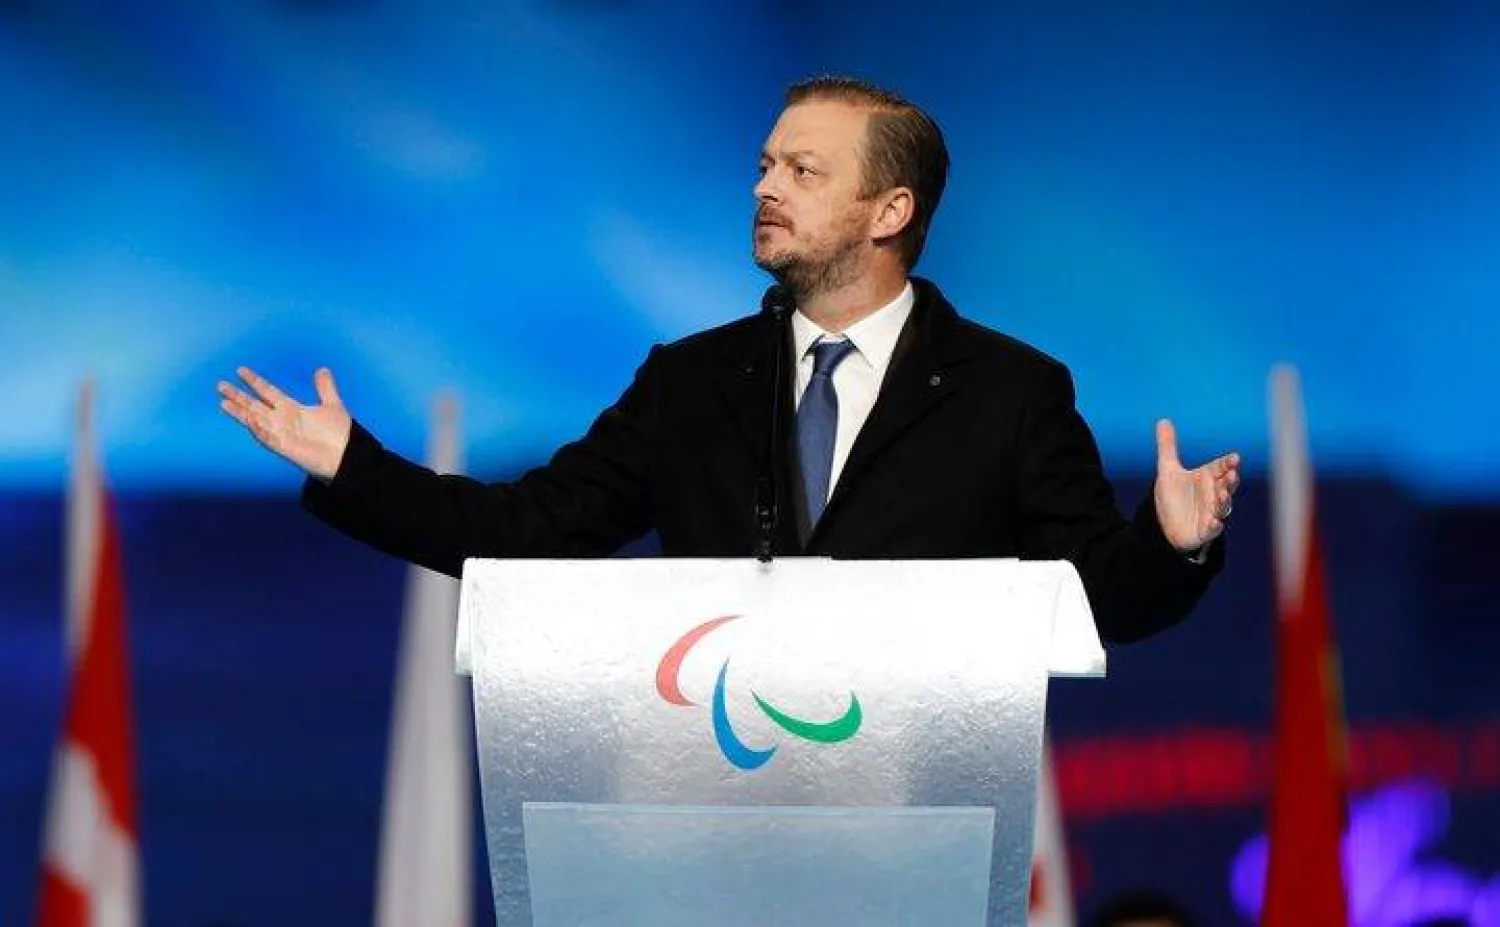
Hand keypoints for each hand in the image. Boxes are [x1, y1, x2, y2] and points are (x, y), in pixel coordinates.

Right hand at [218, 367, 351, 480]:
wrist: (347, 457)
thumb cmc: (339, 435)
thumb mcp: (332, 405)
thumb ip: (325, 387)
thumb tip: (322, 369)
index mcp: (292, 409)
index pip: (268, 392)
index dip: (255, 382)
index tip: (241, 370)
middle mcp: (283, 420)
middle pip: (255, 405)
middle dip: (239, 396)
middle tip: (221, 385)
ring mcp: (282, 434)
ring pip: (255, 420)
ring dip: (240, 412)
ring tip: (223, 402)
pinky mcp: (285, 447)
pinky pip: (268, 438)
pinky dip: (259, 430)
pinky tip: (250, 421)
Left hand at [1153, 419, 1240, 553]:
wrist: (1164, 523)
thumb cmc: (1173, 495)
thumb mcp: (1167, 470)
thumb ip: (1167, 446)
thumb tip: (1162, 420)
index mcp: (1207, 477)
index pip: (1220, 467)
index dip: (1228, 463)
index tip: (1235, 458)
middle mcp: (1213, 493)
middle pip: (1226, 485)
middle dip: (1230, 480)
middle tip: (1232, 474)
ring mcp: (1211, 512)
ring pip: (1222, 506)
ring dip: (1224, 500)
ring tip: (1222, 494)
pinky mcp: (1204, 530)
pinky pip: (1212, 529)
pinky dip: (1214, 526)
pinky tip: (1214, 522)